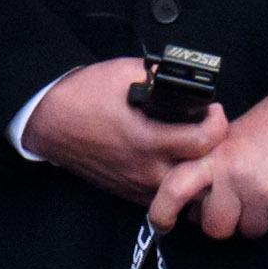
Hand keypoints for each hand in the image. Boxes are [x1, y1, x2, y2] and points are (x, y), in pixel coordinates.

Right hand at [14, 63, 208, 200]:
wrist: (50, 121)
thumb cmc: (83, 97)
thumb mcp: (125, 72)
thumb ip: (161, 77)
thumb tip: (186, 79)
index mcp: (147, 140)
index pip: (205, 142)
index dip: (217, 122)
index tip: (212, 111)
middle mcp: (145, 170)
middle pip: (203, 173)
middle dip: (213, 150)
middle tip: (208, 130)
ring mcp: (137, 186)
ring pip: (186, 191)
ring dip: (197, 170)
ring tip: (194, 147)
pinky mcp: (129, 193)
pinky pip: (165, 196)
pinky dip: (176, 181)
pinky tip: (175, 161)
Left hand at [162, 93, 267, 240]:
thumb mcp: (230, 137)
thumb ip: (209, 168)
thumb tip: (192, 206)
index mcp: (218, 156)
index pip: (178, 188)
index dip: (163, 211)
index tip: (163, 224)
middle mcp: (238, 176)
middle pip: (216, 227)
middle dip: (226, 220)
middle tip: (238, 200)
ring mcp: (266, 193)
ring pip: (250, 232)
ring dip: (258, 217)